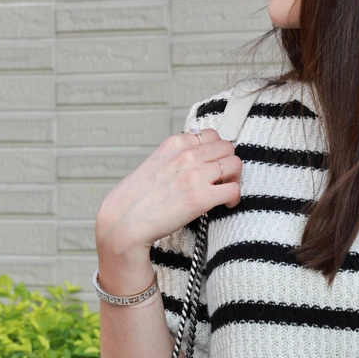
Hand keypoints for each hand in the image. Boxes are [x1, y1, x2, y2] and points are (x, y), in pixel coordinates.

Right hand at [95, 127, 241, 288]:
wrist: (123, 222)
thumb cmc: (136, 198)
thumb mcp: (154, 162)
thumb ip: (175, 153)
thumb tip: (195, 144)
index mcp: (174, 143)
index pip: (212, 135)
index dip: (217, 151)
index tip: (213, 164)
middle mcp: (186, 155)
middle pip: (228, 148)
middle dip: (228, 164)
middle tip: (222, 180)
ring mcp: (195, 175)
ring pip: (235, 165)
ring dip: (234, 179)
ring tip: (225, 192)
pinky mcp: (201, 198)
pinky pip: (233, 189)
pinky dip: (234, 198)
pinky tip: (225, 205)